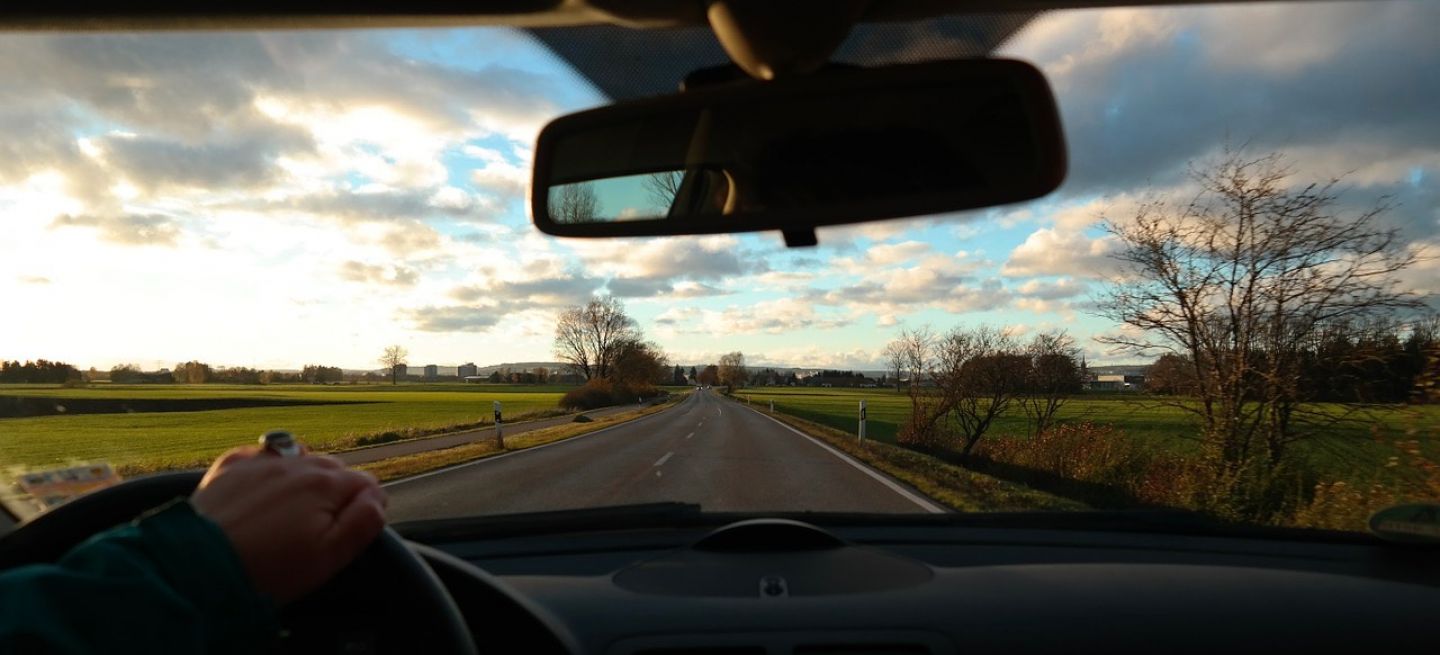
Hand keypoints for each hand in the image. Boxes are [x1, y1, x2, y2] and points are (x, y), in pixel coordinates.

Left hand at [191, 446, 386, 603]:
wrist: (198, 567)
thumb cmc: (268, 569)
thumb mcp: (328, 557)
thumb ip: (363, 522)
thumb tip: (377, 497)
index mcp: (326, 484)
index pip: (367, 483)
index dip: (365, 508)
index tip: (349, 532)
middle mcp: (297, 463)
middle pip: (335, 469)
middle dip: (335, 493)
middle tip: (318, 530)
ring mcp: (262, 461)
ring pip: (301, 459)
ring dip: (304, 479)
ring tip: (291, 512)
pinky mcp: (231, 467)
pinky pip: (261, 455)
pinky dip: (268, 468)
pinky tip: (263, 492)